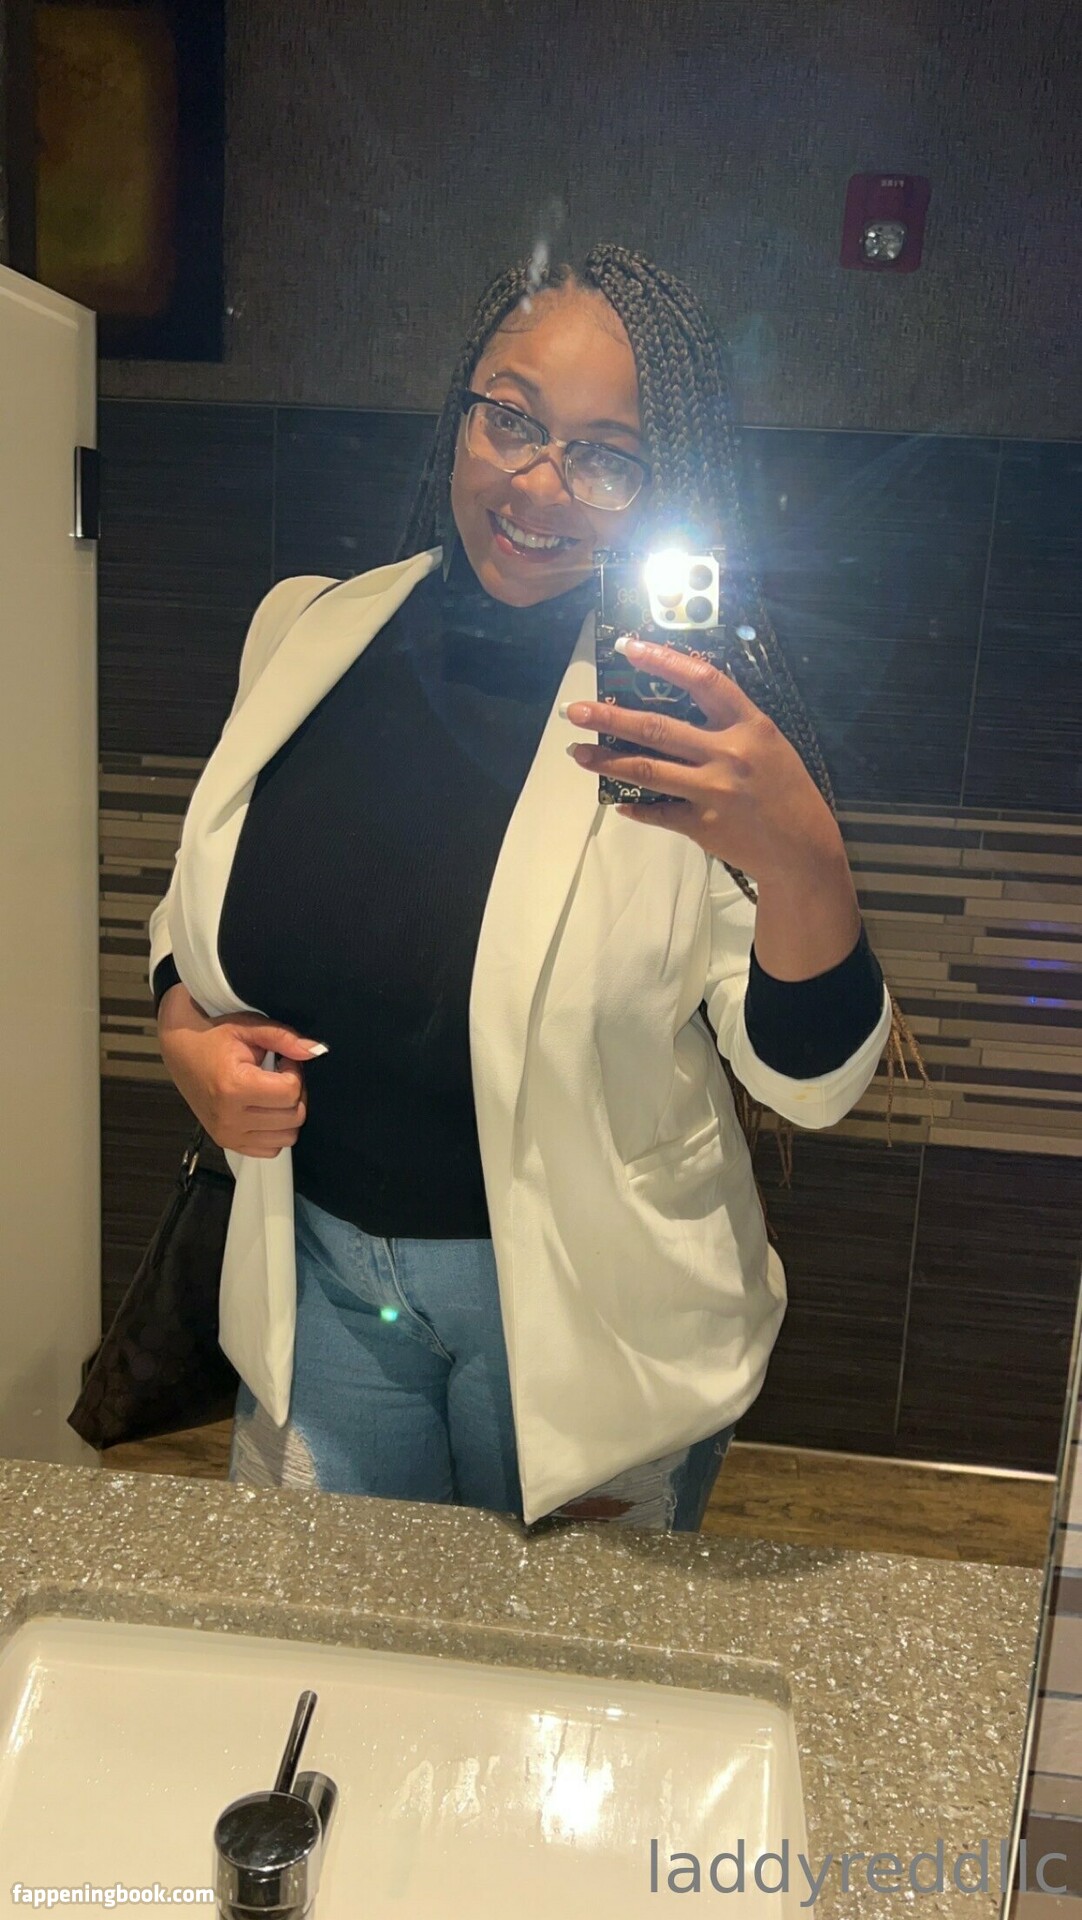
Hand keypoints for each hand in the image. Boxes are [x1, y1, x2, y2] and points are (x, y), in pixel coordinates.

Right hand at [157, 982, 327, 1157]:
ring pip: (287, 1137)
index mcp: (233, 1088)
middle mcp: (229, 1118)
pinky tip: (265, 1109)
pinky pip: (271, 1150)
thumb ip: (284, 1038)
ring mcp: (227, 1134)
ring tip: (272, 1091)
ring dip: (288, 1113)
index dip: (294, 1071)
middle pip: (293, 1117)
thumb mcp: (249, 1027)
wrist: (180, 1050)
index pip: (290, 1092)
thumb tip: (317, 1051)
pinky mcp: (227, 1143)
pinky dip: (276, 1131)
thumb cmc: (214, 1036)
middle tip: (281, 1074)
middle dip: (295, 1092)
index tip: (283, 1059)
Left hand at [562, 637, 844, 882]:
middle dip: (610, 716)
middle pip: (657, 728)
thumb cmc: (785, 790)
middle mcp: (729, 753)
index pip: (702, 680)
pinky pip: (657, 812)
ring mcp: (713, 791)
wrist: (803, 849)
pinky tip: (615, 800)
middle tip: (574, 709)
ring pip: (647, 770)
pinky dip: (634, 806)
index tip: (628, 647)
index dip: (663, 661)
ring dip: (606, 761)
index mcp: (749, 725)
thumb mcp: (768, 743)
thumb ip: (729, 724)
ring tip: (578, 753)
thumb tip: (679, 705)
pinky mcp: (702, 826)